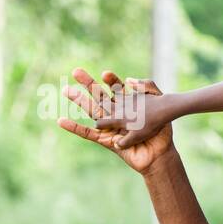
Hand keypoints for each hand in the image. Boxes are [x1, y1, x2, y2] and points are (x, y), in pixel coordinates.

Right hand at [59, 70, 175, 173]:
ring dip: (78, 100)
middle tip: (76, 71)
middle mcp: (116, 113)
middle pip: (99, 95)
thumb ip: (147, 88)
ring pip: (92, 110)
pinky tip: (60, 121)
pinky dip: (74, 128)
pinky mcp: (106, 140)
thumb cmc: (161, 130)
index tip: (106, 73)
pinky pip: (88, 134)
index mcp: (127, 105)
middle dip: (88, 83)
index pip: (115, 89)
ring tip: (64, 90)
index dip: (111, 81)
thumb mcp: (158, 105)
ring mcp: (110, 127)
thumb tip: (129, 80)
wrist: (161, 152)